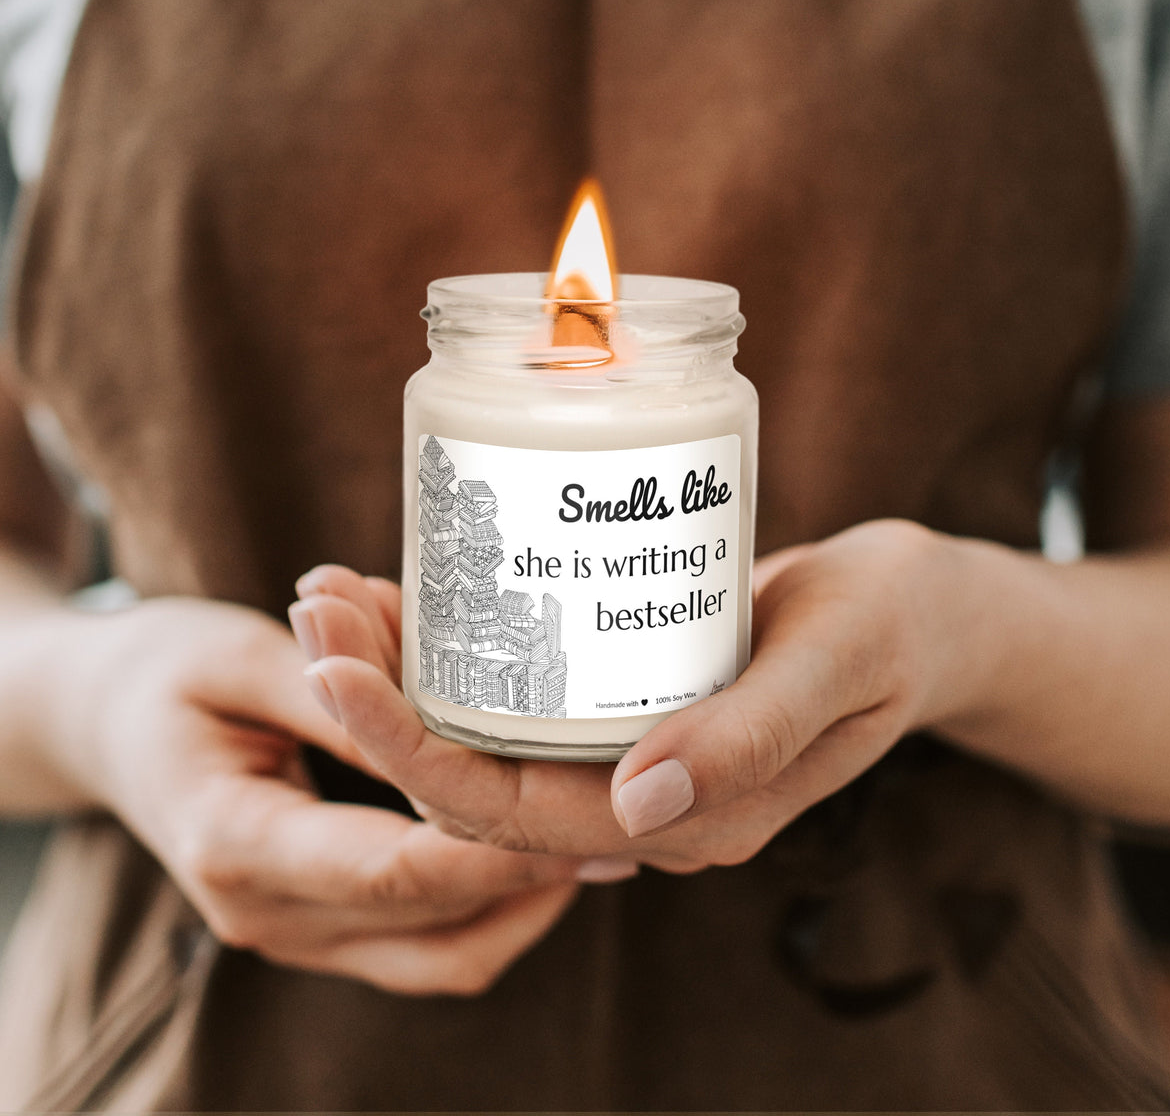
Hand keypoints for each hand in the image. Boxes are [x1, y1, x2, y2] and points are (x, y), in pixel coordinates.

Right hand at [51, 596, 612, 994]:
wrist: (104, 722)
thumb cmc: (165, 673)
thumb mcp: (243, 658)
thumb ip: (338, 696)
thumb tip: (439, 719)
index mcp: (238, 843)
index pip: (397, 869)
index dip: (498, 848)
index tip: (585, 815)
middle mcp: (265, 912)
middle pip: (433, 924)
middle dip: (532, 878)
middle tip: (619, 825)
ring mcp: (290, 930)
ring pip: (439, 957)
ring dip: (521, 907)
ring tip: (597, 842)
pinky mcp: (315, 923)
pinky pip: (420, 946)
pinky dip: (485, 911)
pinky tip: (536, 854)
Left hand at [296, 520, 971, 871]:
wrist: (918, 611)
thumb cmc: (891, 624)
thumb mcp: (838, 661)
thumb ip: (752, 733)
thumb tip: (640, 805)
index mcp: (692, 820)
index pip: (519, 815)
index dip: (413, 753)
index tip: (334, 668)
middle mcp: (644, 805)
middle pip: (477, 780)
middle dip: (379, 706)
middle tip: (315, 606)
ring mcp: (631, 759)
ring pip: (486, 741)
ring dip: (401, 676)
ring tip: (334, 593)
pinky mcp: (627, 707)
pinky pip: (520, 700)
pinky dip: (456, 653)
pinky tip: (410, 593)